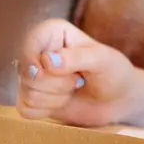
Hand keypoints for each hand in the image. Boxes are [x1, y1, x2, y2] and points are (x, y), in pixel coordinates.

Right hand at [15, 20, 137, 126]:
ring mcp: (32, 76)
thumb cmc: (113, 73)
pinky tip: (63, 101)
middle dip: (57, 83)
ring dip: (56, 98)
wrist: (117, 100)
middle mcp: (38, 52)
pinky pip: (25, 109)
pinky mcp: (30, 97)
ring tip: (73, 88)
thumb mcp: (103, 60)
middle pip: (29, 73)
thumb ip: (77, 57)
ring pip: (27, 93)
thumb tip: (47, 60)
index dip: (34, 58)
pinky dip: (46, 110)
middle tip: (78, 79)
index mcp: (53, 32)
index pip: (31, 40)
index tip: (51, 68)